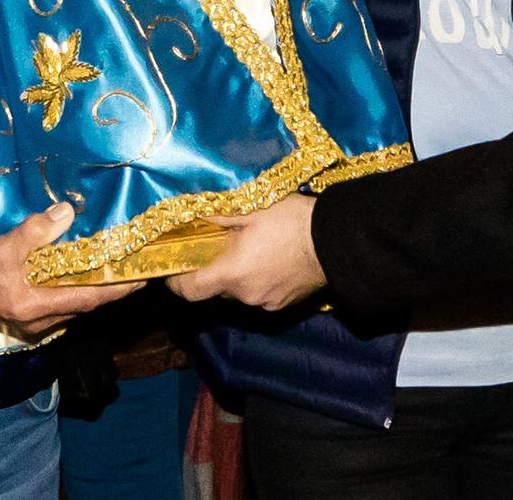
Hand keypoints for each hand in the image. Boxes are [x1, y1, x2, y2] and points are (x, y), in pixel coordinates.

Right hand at [0, 202, 142, 338]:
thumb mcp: (4, 246)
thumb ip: (36, 231)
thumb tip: (66, 212)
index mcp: (36, 306)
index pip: (88, 298)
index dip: (118, 289)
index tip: (142, 277)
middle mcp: (41, 321)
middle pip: (86, 304)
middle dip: (113, 289)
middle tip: (139, 270)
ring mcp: (36, 323)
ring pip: (76, 306)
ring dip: (97, 290)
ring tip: (120, 271)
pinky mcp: (31, 317)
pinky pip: (64, 305)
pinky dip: (79, 291)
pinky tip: (86, 276)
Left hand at [166, 193, 324, 309]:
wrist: (338, 240)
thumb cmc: (292, 220)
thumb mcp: (251, 208)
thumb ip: (217, 214)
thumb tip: (190, 213)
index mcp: (232, 273)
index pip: (189, 290)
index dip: (176, 280)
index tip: (174, 265)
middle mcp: (245, 296)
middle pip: (215, 288)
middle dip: (214, 269)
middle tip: (220, 243)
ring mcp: (266, 303)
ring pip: (239, 291)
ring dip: (238, 274)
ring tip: (251, 247)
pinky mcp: (284, 305)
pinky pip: (260, 294)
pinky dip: (258, 279)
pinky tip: (271, 258)